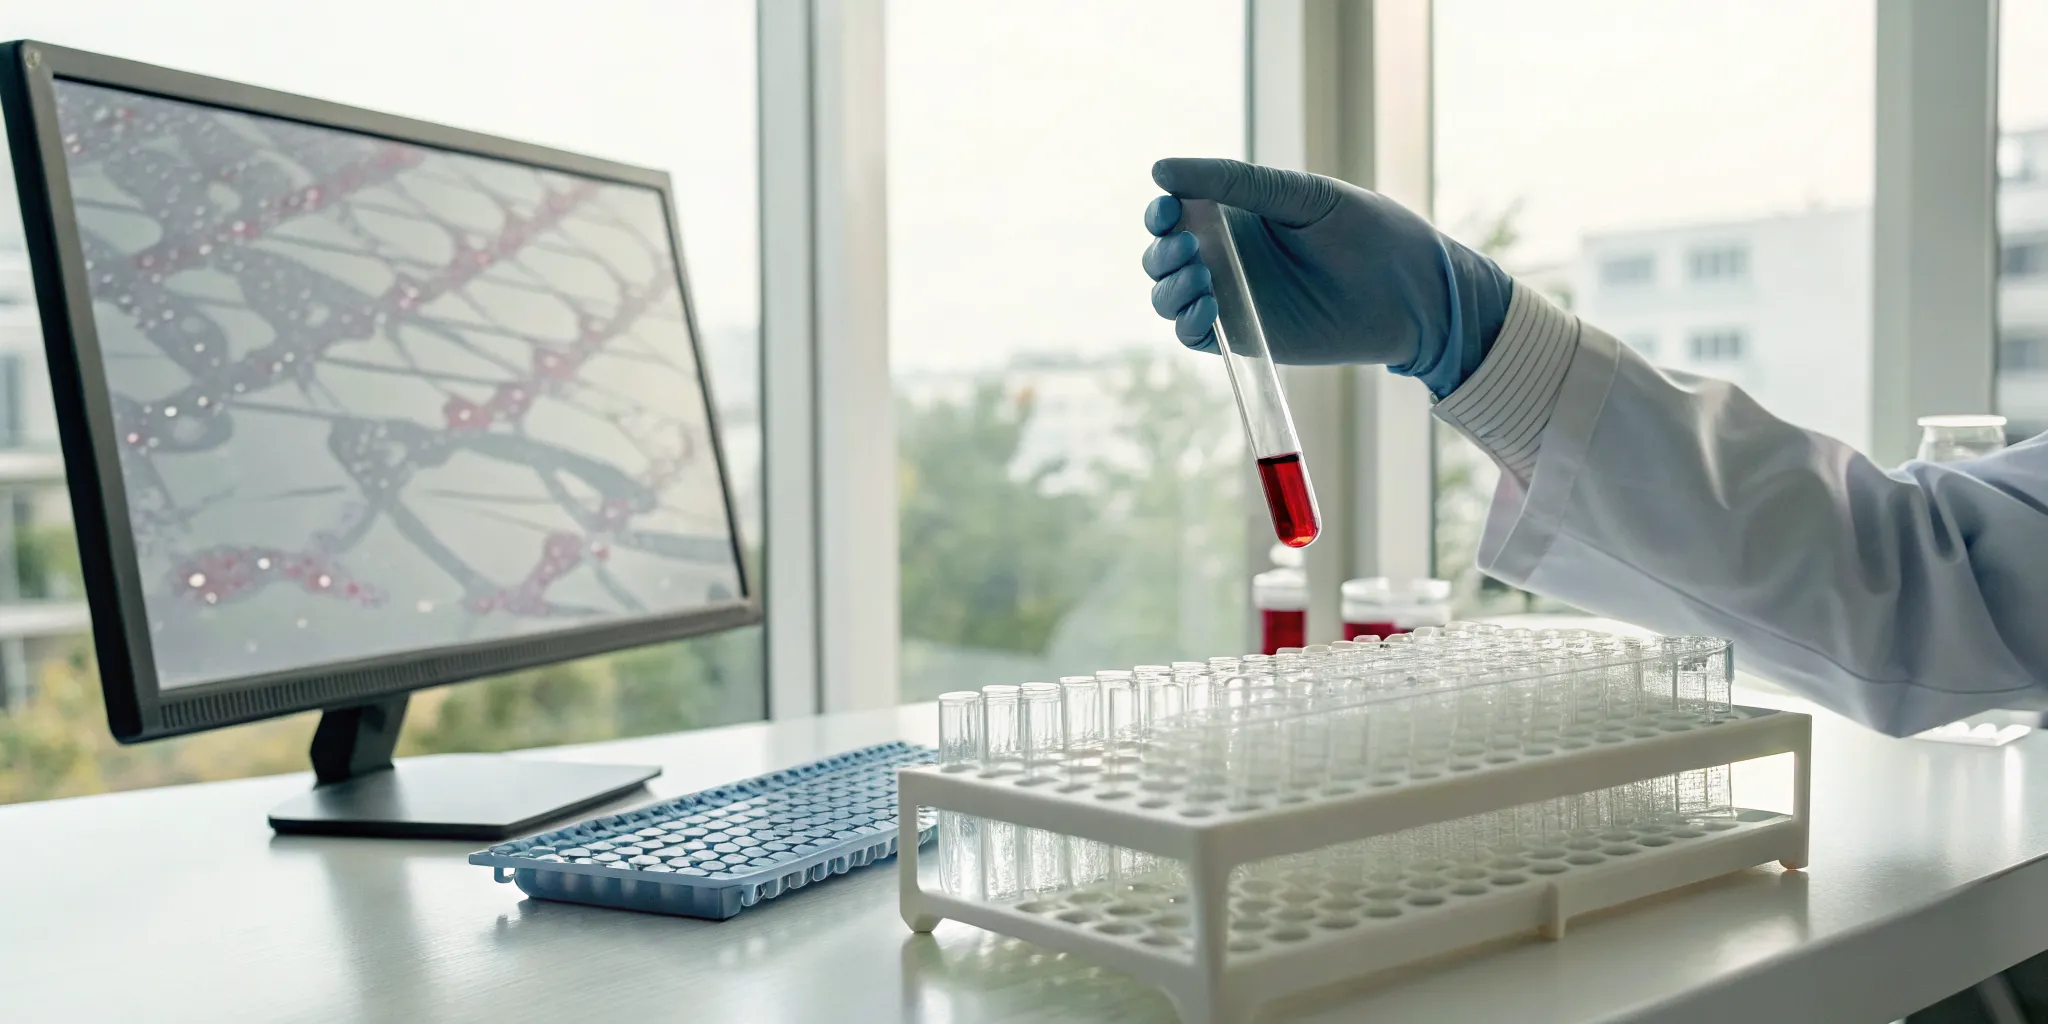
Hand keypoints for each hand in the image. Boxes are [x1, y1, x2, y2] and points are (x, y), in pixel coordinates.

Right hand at [1142, 157, 1512, 396]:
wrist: (1411, 291)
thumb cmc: (1364, 229)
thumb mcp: (1298, 195)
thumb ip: (1233, 182)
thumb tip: (1160, 171)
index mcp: (1236, 213)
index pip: (1175, 212)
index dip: (1161, 211)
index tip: (1167, 210)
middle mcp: (1227, 255)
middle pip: (1164, 256)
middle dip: (1161, 253)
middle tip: (1187, 248)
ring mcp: (1233, 297)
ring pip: (1170, 297)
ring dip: (1169, 288)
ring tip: (1200, 279)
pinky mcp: (1244, 336)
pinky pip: (1195, 335)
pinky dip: (1188, 323)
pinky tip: (1208, 309)